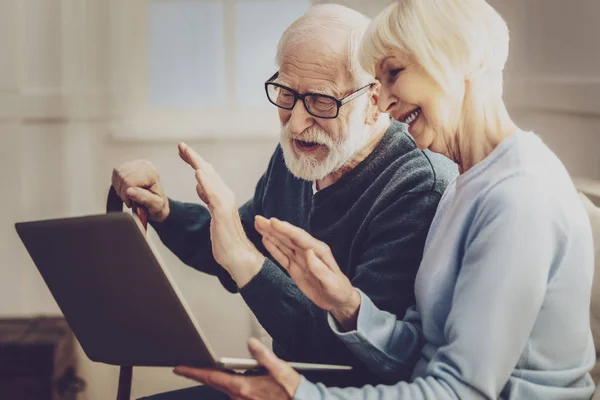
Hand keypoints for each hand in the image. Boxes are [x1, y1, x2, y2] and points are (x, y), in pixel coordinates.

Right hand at [112, 160, 169, 221]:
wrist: (157, 201)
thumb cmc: (157, 204)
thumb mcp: (156, 205)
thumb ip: (144, 198)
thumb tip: (129, 191)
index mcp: (151, 173)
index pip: (129, 181)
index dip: (126, 195)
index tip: (131, 203)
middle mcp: (144, 165)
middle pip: (122, 176)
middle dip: (122, 192)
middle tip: (130, 200)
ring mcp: (136, 163)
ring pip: (117, 174)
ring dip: (120, 188)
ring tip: (129, 195)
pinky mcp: (129, 165)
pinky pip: (116, 173)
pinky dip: (118, 183)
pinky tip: (126, 189)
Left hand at [174, 338, 300, 399]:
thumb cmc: (294, 392)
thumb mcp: (282, 369)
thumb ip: (264, 356)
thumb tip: (251, 343)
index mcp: (245, 386)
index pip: (212, 377)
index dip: (194, 372)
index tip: (179, 368)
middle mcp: (240, 398)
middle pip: (215, 384)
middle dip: (201, 375)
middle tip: (187, 368)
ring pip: (225, 390)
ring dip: (219, 381)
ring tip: (214, 372)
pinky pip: (235, 396)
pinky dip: (231, 388)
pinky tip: (238, 383)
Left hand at [178, 143, 263, 286]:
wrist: (238, 257)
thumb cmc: (226, 240)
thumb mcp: (213, 215)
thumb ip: (208, 199)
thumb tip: (199, 185)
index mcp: (221, 196)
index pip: (207, 174)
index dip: (194, 161)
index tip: (182, 151)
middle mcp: (225, 195)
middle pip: (208, 171)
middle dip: (194, 157)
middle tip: (181, 145)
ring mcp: (225, 203)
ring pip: (210, 178)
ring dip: (198, 163)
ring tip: (187, 152)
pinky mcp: (223, 212)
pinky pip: (213, 194)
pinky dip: (206, 182)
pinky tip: (197, 173)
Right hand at [255, 216, 360, 330]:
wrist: (338, 301)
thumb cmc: (339, 290)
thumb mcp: (331, 282)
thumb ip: (319, 268)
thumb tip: (309, 253)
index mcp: (318, 251)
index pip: (299, 237)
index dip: (285, 229)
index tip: (272, 221)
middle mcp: (308, 251)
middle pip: (288, 237)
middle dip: (273, 227)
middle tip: (259, 219)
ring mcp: (300, 259)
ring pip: (283, 244)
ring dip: (270, 234)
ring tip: (258, 225)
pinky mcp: (295, 268)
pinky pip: (282, 256)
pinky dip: (273, 248)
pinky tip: (265, 239)